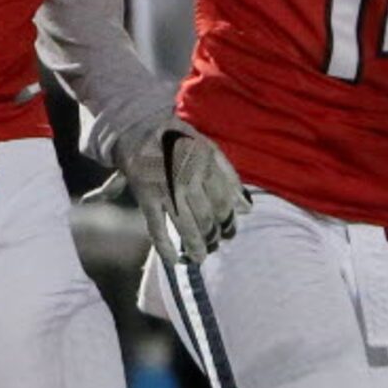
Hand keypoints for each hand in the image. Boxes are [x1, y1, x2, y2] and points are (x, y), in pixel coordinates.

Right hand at [119, 120, 247, 266]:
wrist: (140, 127)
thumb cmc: (179, 140)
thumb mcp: (210, 150)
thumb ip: (230, 178)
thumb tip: (247, 208)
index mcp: (206, 167)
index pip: (222, 202)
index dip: (228, 221)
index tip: (230, 233)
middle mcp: (187, 180)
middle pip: (205, 217)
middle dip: (212, 235)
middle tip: (215, 246)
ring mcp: (166, 190)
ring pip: (185, 225)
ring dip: (194, 244)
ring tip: (200, 256)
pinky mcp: (146, 197)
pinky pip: (156, 226)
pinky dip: (164, 246)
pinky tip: (173, 259)